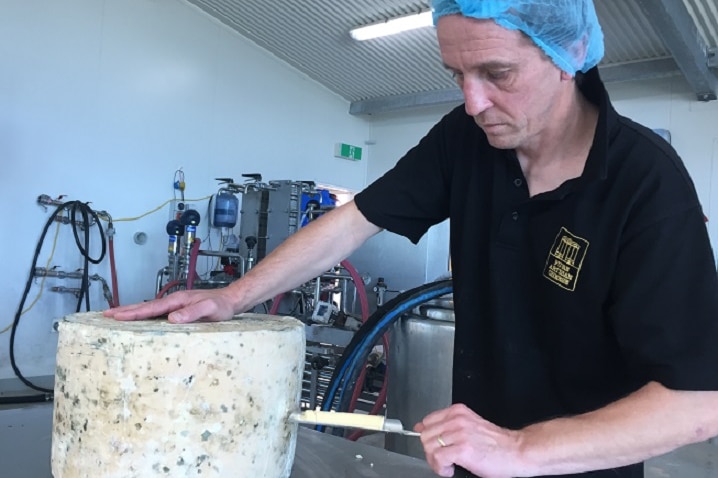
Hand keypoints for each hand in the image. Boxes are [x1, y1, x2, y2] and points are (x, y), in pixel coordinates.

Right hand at [103, 288, 237, 323]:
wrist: (231, 301)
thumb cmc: (221, 306)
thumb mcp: (209, 309)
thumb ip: (192, 313)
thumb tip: (172, 318)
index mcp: (177, 301)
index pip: (151, 308)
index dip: (133, 313)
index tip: (116, 315)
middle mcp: (174, 302)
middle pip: (145, 306)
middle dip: (125, 310)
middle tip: (106, 314)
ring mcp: (175, 305)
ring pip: (149, 309)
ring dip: (132, 312)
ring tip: (115, 316)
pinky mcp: (178, 310)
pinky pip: (157, 312)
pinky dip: (144, 315)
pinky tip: (140, 319)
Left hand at [415, 403, 525, 477]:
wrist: (516, 452)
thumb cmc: (496, 443)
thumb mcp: (468, 426)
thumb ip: (445, 425)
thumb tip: (420, 428)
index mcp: (458, 412)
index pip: (427, 422)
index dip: (429, 438)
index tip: (434, 447)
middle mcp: (457, 420)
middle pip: (426, 436)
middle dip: (431, 452)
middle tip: (444, 460)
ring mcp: (459, 433)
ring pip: (429, 447)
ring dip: (436, 462)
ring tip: (449, 465)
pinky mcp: (463, 449)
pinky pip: (438, 458)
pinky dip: (441, 468)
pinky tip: (451, 470)